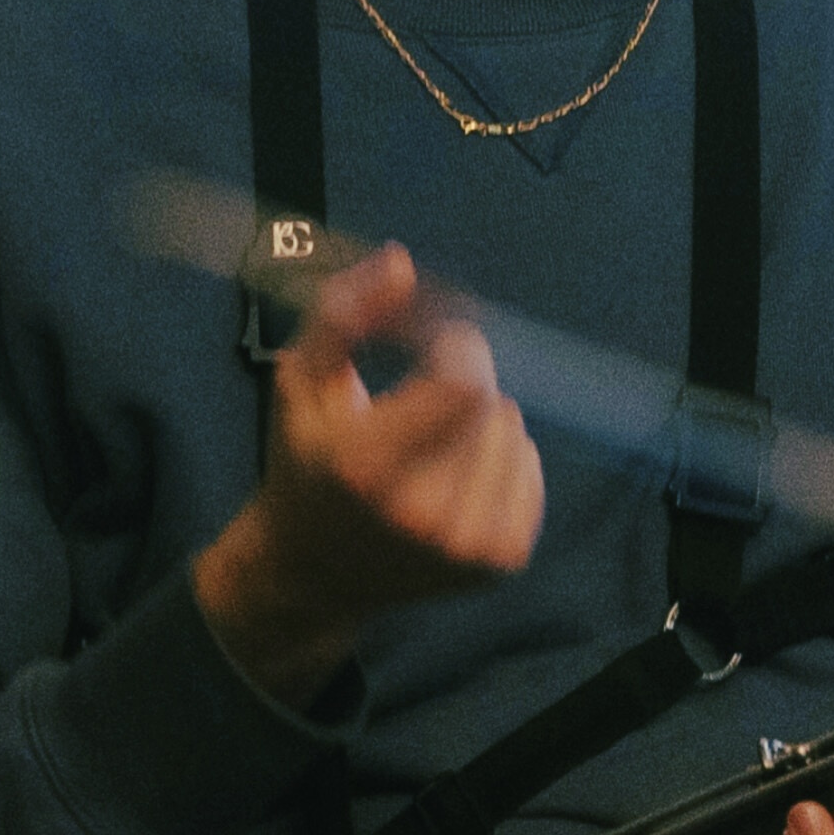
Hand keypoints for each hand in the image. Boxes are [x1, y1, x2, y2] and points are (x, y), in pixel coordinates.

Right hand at [193, 242, 543, 709]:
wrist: (311, 572)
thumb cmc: (306, 461)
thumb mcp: (302, 379)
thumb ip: (344, 312)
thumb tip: (401, 261)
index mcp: (366, 467)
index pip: (464, 382)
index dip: (457, 346)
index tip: (429, 345)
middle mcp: (420, 516)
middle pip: (490, 403)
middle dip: (463, 380)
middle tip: (420, 398)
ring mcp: (465, 547)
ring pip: (513, 430)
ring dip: (482, 420)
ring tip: (432, 441)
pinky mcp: (498, 564)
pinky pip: (531, 468)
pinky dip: (502, 456)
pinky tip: (456, 472)